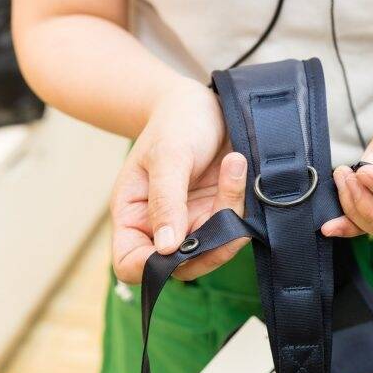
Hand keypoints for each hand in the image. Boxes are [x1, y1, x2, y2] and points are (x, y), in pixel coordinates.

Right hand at [111, 79, 248, 282]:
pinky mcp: (221, 212)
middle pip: (184, 264)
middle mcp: (163, 226)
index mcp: (134, 216)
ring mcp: (196, 221)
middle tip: (225, 204)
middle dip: (210, 242)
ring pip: (216, 246)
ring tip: (234, 165)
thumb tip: (166, 249)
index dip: (151, 270)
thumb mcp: (167, 157)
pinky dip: (241, 200)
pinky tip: (238, 166)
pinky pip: (237, 224)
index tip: (178, 250)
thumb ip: (166, 202)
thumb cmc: (175, 123)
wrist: (205, 102)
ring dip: (231, 214)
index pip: (131, 264)